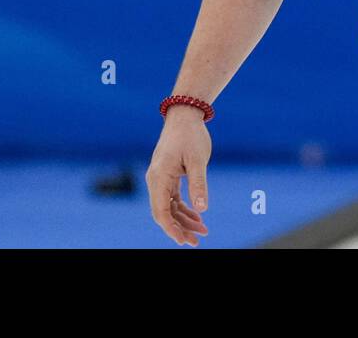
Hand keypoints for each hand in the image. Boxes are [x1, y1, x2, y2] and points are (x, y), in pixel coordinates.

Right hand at [146, 105, 211, 245]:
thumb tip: (202, 209)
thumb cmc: (191, 135)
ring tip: (202, 231)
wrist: (185, 116)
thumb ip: (199, 184)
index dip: (172, 229)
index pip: (161, 211)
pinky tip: (198, 217)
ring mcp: (160, 179)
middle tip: (196, 242)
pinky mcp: (167, 176)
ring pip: (169, 207)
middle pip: (163, 213)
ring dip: (183, 220)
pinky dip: (184, 208)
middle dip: (178, 229)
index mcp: (159, 177)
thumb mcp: (198, 160)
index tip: (185, 241)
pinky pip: (173, 199)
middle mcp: (155, 180)